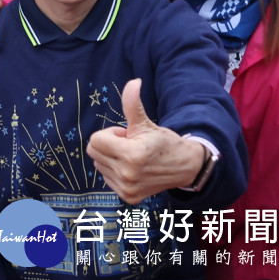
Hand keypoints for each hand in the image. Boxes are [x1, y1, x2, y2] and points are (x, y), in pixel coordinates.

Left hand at [86, 79, 206, 204]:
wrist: (185, 167)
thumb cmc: (163, 143)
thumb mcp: (146, 123)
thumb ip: (133, 104)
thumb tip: (133, 82)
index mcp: (131, 155)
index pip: (95, 140)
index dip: (110, 134)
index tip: (126, 135)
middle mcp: (127, 175)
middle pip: (93, 152)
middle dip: (108, 144)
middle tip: (129, 144)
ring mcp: (127, 188)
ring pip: (99, 164)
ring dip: (111, 157)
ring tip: (133, 156)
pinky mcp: (128, 197)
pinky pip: (106, 178)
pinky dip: (115, 171)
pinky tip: (133, 169)